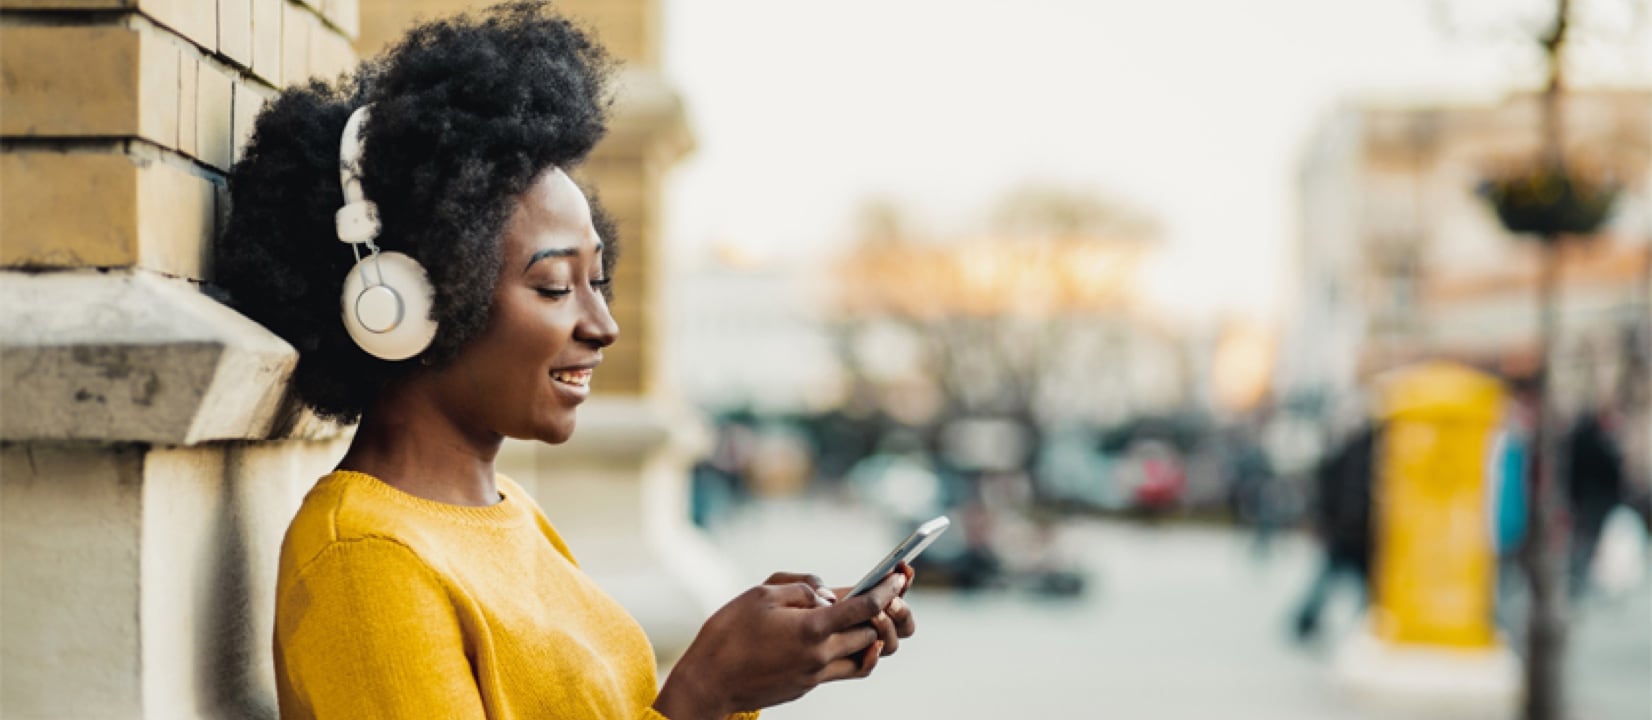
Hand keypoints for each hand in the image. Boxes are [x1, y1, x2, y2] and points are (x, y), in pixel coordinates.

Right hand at [654, 572, 907, 718]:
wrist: (708, 684)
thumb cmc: (728, 634)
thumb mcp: (761, 594)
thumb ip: (802, 588)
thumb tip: (829, 595)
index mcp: (811, 628)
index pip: (865, 607)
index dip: (888, 589)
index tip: (901, 576)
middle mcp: (820, 655)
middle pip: (872, 633)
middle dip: (885, 611)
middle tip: (886, 592)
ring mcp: (815, 675)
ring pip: (864, 657)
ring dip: (872, 635)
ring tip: (866, 616)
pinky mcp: (807, 686)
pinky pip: (844, 669)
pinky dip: (853, 652)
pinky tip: (841, 637)